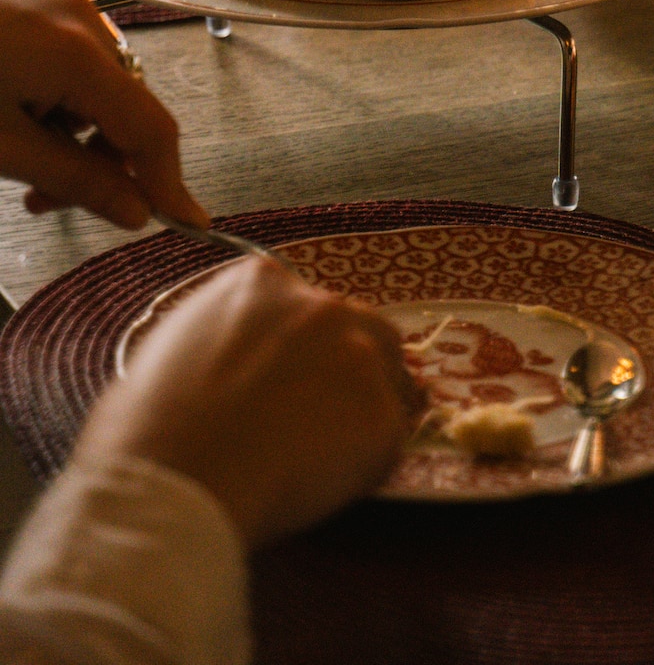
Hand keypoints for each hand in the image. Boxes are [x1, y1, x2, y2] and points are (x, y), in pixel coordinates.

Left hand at [0, 0, 205, 229]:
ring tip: (19, 163)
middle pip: (124, 108)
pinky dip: (53, 102)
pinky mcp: (36, 3)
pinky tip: (12, 121)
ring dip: (71, 135)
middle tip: (48, 202)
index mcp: (80, 54)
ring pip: (96, 88)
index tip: (187, 223)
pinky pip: (70, 62)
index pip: (151, 129)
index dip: (170, 182)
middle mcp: (83, 21)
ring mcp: (60, 6)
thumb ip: (73, 180)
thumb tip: (132, 211)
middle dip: (99, 163)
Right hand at [75, 256, 420, 547]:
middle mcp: (322, 305)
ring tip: (318, 459)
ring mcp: (360, 356)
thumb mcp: (166, 356)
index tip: (285, 383)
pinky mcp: (383, 416)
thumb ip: (211, 344)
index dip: (299, 350)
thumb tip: (215, 369)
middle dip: (342, 373)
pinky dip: (365, 466)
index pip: (304, 308)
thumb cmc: (146, 432)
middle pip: (358, 331)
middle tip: (308, 425)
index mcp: (263, 283)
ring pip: (386, 379)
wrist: (175, 484)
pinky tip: (321, 488)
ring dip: (363, 412)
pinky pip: (387, 441)